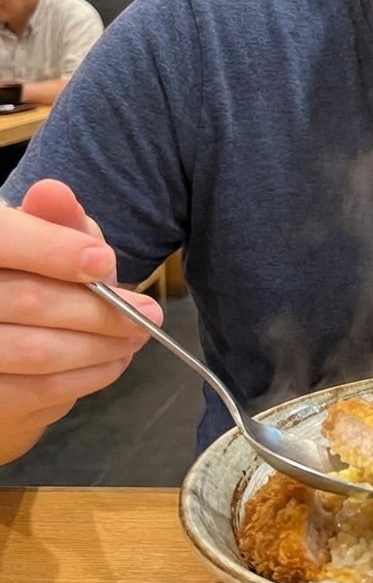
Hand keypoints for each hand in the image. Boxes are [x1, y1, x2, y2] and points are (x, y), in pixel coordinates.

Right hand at [0, 180, 162, 464]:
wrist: (9, 336)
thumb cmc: (34, 276)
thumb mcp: (49, 239)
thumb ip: (58, 220)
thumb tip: (53, 192)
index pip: (4, 241)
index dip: (55, 251)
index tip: (104, 262)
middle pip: (30, 300)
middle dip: (100, 309)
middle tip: (148, 312)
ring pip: (38, 351)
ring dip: (101, 346)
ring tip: (137, 335)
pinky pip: (37, 391)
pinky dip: (87, 376)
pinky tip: (113, 360)